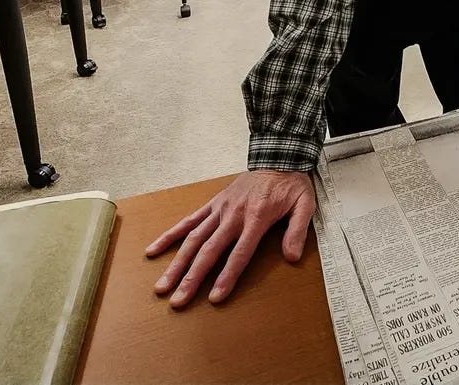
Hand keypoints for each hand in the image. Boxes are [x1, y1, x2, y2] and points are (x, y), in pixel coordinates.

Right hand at [145, 169, 314, 307]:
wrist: (279, 157)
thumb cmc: (291, 184)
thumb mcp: (305, 205)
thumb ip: (297, 231)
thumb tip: (292, 257)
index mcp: (257, 217)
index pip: (239, 253)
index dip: (227, 276)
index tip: (214, 297)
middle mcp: (234, 214)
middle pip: (209, 251)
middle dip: (192, 278)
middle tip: (178, 301)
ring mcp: (220, 209)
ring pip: (194, 239)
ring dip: (177, 263)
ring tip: (162, 286)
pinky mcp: (213, 203)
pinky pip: (189, 220)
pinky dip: (170, 235)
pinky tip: (153, 250)